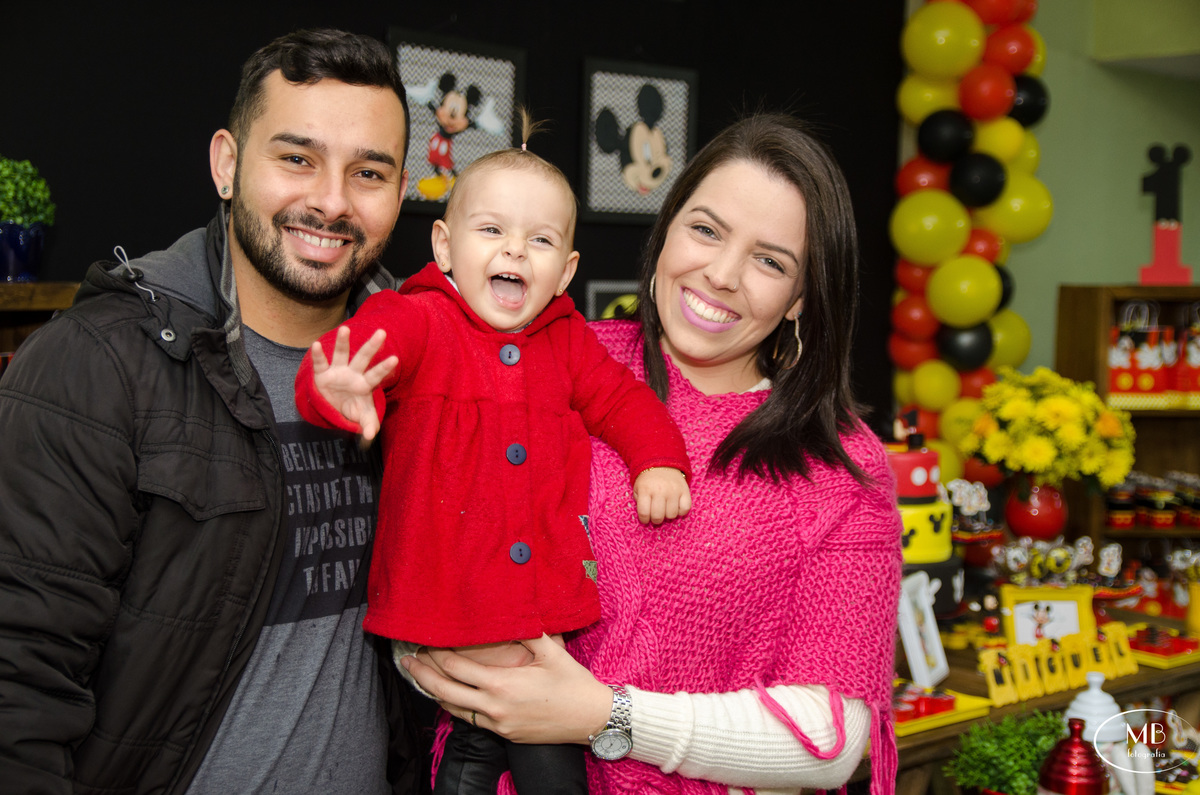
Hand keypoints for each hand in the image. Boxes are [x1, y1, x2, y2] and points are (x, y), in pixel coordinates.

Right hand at [310, 326, 397, 441]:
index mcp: (365, 384)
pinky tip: (316, 344)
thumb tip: (370, 436)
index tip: (395, 359)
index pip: (376, 375)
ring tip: (344, 329)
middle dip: (372, 346)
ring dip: (343, 342)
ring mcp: (338, 371)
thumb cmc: (352, 409)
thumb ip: (368, 424)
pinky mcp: (322, 374)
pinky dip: (318, 355)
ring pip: (341, 354)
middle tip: (382, 332)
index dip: (384, 368)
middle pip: (363, 358)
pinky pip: (320, 363)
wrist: (332, 408)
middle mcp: (353, 373)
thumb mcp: (362, 418)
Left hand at [401, 634, 612, 744]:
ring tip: (420, 677)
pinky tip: (448, 696)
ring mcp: (497, 723)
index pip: (456, 667)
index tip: (424, 641)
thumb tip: (514, 609)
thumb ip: (528, 630)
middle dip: (421, 674)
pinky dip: (453, 706)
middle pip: (444, 689)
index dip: (436, 654)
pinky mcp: (503, 733)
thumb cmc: (574, 684)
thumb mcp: (552, 651)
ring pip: (453, 708)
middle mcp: (494, 706)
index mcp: (502, 684)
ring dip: (434, 691)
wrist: (592, 719)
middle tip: (406, 661)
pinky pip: (470, 719)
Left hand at [633, 467, 691, 523]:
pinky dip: (681, 511)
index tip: (645, 519)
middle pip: (658, 516)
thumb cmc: (648, 481)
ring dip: (668, 515)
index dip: (644, 520)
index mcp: (645, 489)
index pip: (644, 513)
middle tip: (656, 516)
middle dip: (656, 520)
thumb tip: (645, 516)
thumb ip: (638, 502)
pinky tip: (676, 506)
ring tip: (665, 509)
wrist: (662, 464)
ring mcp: (673, 490)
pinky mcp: (685, 490)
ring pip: (672, 515)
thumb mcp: (637, 488)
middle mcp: (660, 490)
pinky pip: (685, 509)